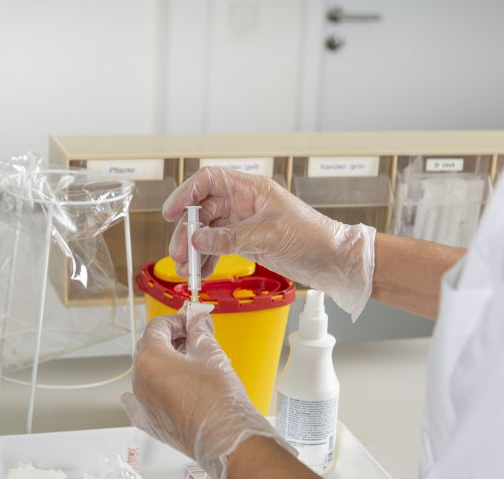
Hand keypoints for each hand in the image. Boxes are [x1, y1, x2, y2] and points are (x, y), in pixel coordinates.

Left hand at [120, 305, 293, 478]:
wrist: (225, 438)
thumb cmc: (219, 399)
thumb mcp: (211, 354)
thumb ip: (200, 332)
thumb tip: (198, 320)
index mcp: (150, 359)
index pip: (156, 328)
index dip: (175, 321)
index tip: (190, 322)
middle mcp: (139, 381)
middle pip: (148, 349)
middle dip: (170, 340)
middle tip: (192, 337)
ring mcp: (142, 404)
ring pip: (146, 373)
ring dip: (164, 363)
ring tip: (189, 363)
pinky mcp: (149, 422)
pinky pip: (141, 401)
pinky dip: (150, 390)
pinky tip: (157, 388)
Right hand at [163, 167, 375, 319]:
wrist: (333, 259)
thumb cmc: (312, 236)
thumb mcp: (269, 236)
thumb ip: (231, 237)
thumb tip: (198, 239)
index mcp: (250, 189)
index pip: (208, 181)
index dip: (186, 194)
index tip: (170, 213)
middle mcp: (243, 203)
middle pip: (202, 211)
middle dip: (188, 233)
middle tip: (180, 255)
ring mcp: (243, 223)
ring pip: (207, 232)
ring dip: (194, 250)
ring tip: (187, 271)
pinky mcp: (246, 242)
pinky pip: (218, 247)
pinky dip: (208, 259)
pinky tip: (201, 273)